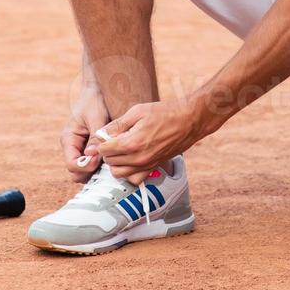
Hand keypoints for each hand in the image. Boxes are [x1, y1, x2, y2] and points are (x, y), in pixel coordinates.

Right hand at [61, 84, 109, 182]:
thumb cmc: (95, 101)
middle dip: (90, 172)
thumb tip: (92, 155)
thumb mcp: (96, 117)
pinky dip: (100, 166)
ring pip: (84, 172)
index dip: (85, 166)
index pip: (71, 164)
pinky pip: (92, 165)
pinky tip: (112, 157)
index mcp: (68, 139)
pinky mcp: (89, 150)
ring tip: (111, 160)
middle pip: (76, 172)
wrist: (97, 91)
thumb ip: (95, 137)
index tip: (100, 159)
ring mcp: (80, 150)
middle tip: (107, 162)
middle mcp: (72, 147)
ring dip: (96, 170)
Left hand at [88, 96, 202, 182]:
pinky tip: (130, 159)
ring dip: (115, 163)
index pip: (104, 150)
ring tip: (120, 149)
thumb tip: (100, 134)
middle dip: (107, 151)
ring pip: (119, 173)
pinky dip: (128, 172)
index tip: (105, 135)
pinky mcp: (154, 167)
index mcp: (132, 143)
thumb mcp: (137, 111)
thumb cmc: (164, 112)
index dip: (101, 142)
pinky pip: (134, 178)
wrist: (189, 121)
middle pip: (109, 162)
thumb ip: (117, 125)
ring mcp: (147, 165)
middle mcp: (139, 158)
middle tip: (113, 139)